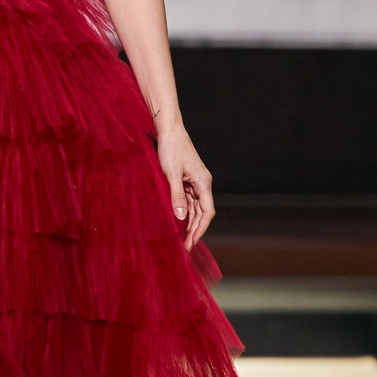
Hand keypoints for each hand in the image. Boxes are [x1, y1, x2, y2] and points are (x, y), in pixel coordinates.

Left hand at [155, 126, 214, 249]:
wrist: (169, 130)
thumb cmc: (171, 149)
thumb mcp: (171, 174)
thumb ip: (177, 196)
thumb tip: (182, 217)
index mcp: (203, 182)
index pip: (207, 212)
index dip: (201, 228)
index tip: (192, 242)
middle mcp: (202, 183)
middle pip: (203, 212)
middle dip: (196, 229)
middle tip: (187, 246)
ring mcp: (196, 181)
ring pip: (196, 207)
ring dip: (191, 222)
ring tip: (184, 238)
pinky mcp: (188, 179)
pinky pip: (190, 200)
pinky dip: (186, 212)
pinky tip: (180, 221)